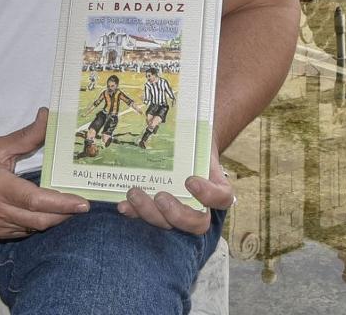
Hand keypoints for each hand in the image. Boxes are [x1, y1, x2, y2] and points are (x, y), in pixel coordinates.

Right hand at [0, 107, 89, 238]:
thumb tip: (48, 117)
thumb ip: (27, 135)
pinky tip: (46, 213)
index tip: (82, 203)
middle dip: (64, 215)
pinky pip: (24, 232)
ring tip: (69, 208)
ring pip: (33, 229)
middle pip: (39, 220)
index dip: (61, 203)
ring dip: (53, 220)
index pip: (35, 200)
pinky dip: (38, 224)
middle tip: (82, 205)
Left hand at [116, 145, 231, 234]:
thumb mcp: (201, 137)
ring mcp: (179, 212)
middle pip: (196, 223)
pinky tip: (123, 206)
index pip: (221, 198)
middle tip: (160, 196)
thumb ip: (197, 137)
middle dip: (176, 214)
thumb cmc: (196, 141)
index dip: (208, 196)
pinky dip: (135, 213)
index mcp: (217, 188)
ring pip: (170, 225)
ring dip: (149, 213)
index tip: (190, 180)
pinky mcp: (158, 211)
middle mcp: (201, 207)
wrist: (185, 144)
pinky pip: (148, 218)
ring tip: (133, 194)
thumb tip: (184, 119)